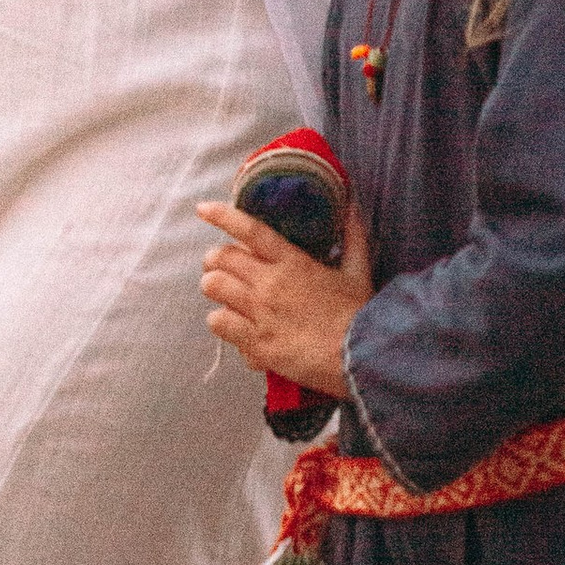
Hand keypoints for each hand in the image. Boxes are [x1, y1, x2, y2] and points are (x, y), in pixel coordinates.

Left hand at [195, 196, 372, 400]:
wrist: (361, 356)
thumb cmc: (361, 314)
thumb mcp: (359, 271)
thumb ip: (352, 238)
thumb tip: (353, 207)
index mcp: (293, 262)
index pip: (251, 230)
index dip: (222, 216)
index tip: (203, 209)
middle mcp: (270, 283)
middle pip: (221, 258)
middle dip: (215, 260)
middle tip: (220, 266)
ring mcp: (260, 313)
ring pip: (213, 287)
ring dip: (215, 288)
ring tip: (225, 294)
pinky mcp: (255, 342)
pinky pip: (218, 323)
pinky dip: (222, 322)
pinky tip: (234, 325)